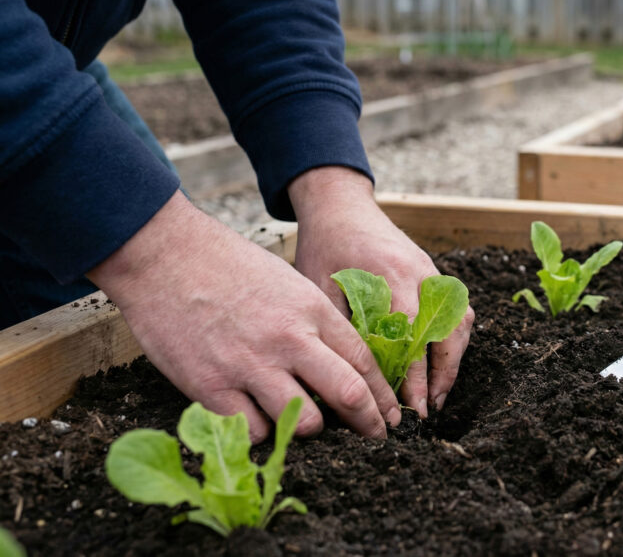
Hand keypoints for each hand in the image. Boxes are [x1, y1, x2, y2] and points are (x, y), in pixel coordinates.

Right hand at [88, 191, 401, 441]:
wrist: (164, 255)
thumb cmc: (227, 266)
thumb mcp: (287, 283)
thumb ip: (316, 322)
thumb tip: (342, 363)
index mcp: (312, 310)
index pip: (364, 361)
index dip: (383, 394)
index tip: (390, 413)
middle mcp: (289, 339)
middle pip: (348, 395)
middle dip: (368, 422)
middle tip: (374, 437)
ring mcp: (250, 365)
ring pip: (305, 422)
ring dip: (310, 428)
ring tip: (304, 421)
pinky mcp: (211, 387)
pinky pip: (254, 430)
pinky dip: (262, 431)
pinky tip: (257, 418)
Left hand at [288, 166, 473, 417]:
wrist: (340, 206)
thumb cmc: (324, 246)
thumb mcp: (321, 286)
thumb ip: (344, 326)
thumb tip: (356, 377)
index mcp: (392, 275)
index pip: (415, 334)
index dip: (418, 373)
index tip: (415, 405)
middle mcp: (421, 273)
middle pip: (448, 331)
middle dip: (442, 375)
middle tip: (429, 409)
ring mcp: (432, 271)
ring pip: (459, 322)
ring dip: (452, 360)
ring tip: (436, 394)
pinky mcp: (434, 273)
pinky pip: (457, 310)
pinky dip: (453, 340)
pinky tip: (440, 364)